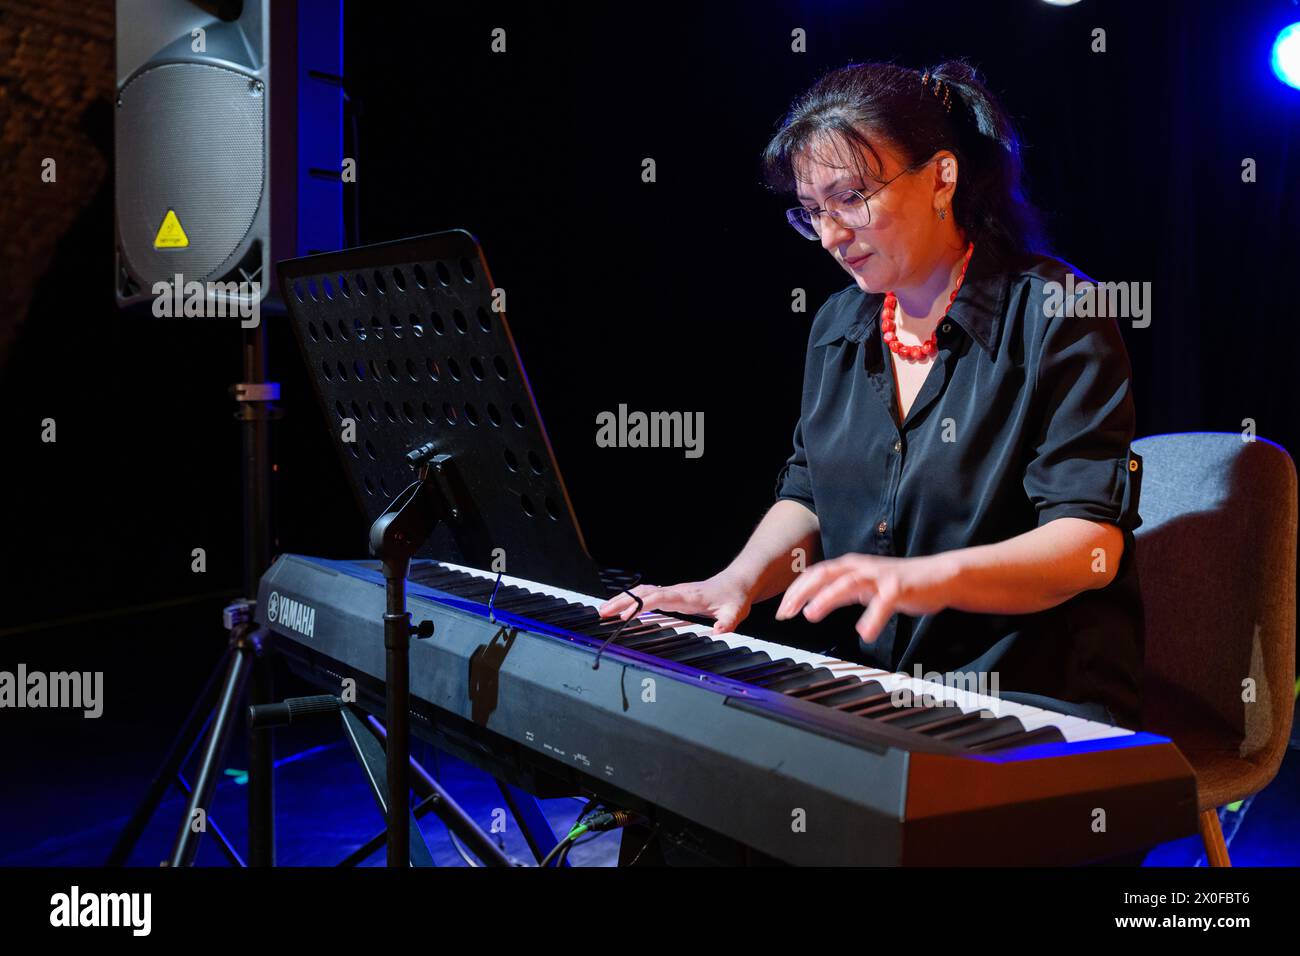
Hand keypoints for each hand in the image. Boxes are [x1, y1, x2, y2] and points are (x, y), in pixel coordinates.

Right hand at [596, 571, 753, 633]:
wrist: (737, 583)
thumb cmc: (735, 597)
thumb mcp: (736, 612)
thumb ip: (728, 622)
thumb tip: (720, 630)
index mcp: (687, 596)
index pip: (659, 598)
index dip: (641, 606)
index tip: (625, 616)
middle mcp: (676, 592)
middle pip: (643, 592)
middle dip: (621, 601)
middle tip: (602, 612)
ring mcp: (673, 593)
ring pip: (642, 592)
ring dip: (623, 600)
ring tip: (605, 611)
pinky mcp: (673, 596)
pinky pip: (647, 596)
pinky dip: (632, 601)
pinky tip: (623, 610)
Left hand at [774, 553, 955, 643]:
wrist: (938, 576)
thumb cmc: (898, 583)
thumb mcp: (863, 586)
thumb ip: (839, 592)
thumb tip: (811, 604)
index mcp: (850, 567)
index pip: (816, 575)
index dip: (796, 591)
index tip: (781, 611)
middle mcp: (862, 568)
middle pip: (825, 575)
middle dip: (802, 592)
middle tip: (787, 612)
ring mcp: (880, 577)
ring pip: (848, 583)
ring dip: (827, 598)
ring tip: (811, 614)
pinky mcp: (899, 588)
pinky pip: (883, 603)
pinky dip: (872, 618)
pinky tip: (864, 633)